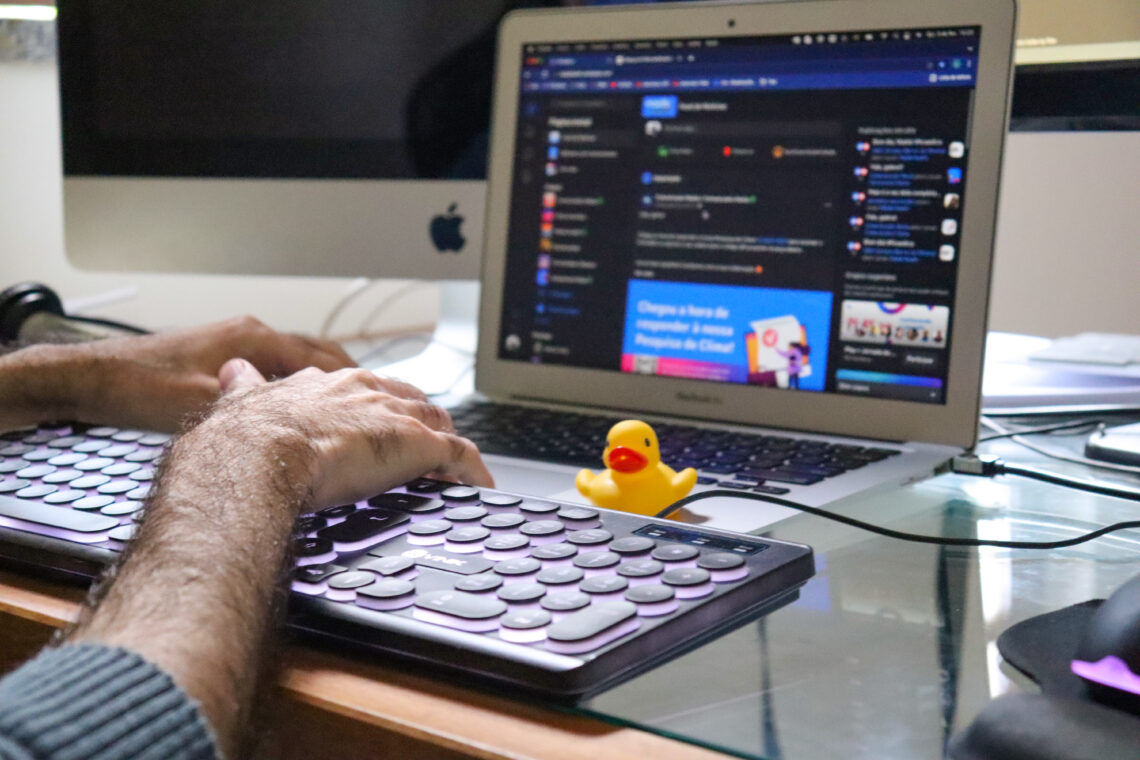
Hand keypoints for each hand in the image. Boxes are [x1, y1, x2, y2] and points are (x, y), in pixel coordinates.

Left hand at [12, 316, 355, 430]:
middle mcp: (249, 334)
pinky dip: (296, 381)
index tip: (379, 396)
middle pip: (315, 351)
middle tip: (375, 395)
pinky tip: (297, 401)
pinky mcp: (219, 354)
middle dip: (349, 373)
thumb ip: (256, 409)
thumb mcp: (205, 405)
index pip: (322, 358)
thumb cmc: (142, 387)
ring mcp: (234, 342)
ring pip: (295, 357)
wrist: (94, 376)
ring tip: (347, 398)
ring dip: (323, 376)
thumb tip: (301, 424)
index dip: (355, 380)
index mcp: (254, 340)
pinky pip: (274, 365)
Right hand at [195, 358, 492, 508]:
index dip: (379, 408)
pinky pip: (461, 455)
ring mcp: (396, 416)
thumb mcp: (243, 402)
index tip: (379, 426)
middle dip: (420, 423)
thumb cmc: (245, 439)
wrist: (257, 455)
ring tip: (452, 470)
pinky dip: (474, 471)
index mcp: (328, 384)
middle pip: (411, 402)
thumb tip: (234, 371)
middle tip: (425, 450)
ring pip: (439, 423)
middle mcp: (367, 392)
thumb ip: (245, 386)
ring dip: (447, 445)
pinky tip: (479, 486)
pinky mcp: (419, 444)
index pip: (368, 389)